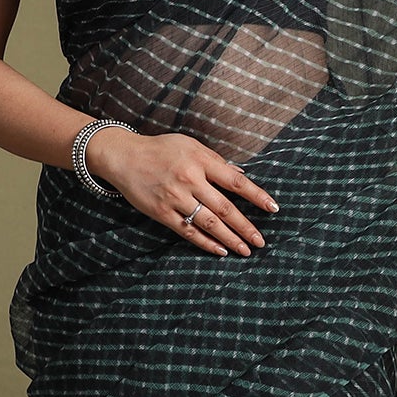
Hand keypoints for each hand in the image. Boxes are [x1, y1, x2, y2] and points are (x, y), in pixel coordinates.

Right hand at [87, 126, 278, 256]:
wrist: (123, 157)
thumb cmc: (160, 149)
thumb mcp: (190, 145)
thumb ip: (215, 161)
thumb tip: (239, 174)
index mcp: (201, 160)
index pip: (236, 181)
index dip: (256, 196)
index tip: (273, 208)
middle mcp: (190, 180)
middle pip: (225, 208)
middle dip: (246, 227)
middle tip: (261, 241)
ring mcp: (176, 198)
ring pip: (209, 223)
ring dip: (230, 239)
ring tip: (246, 250)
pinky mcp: (162, 213)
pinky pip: (188, 232)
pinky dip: (206, 243)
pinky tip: (221, 251)